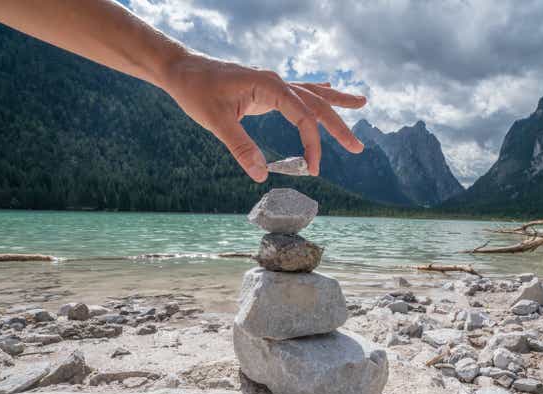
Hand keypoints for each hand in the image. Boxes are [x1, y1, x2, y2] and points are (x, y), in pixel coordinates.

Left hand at [164, 54, 366, 181]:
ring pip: (311, 94)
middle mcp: (275, 81)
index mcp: (269, 85)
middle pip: (316, 104)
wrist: (180, 69)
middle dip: (338, 125)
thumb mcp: (215, 120)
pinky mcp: (265, 88)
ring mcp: (272, 83)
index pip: (302, 116)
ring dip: (335, 103)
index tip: (312, 169)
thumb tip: (262, 176)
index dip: (312, 144)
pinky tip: (329, 87)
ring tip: (362, 102)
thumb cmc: (196, 90)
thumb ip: (240, 146)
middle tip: (358, 146)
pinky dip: (315, 93)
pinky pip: (298, 91)